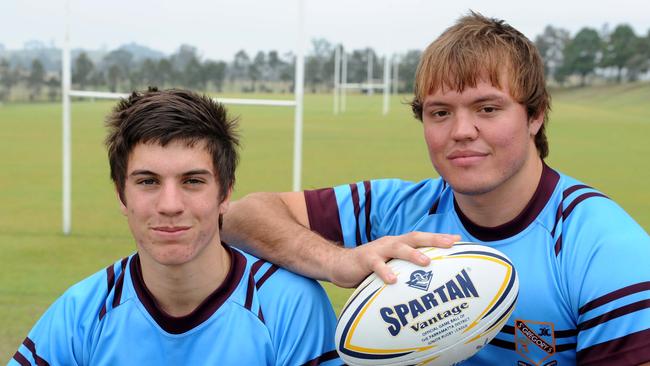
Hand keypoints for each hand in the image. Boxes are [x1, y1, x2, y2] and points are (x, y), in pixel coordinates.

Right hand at [327, 231, 460, 287]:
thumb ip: (404, 269)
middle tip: (450, 244)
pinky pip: (376, 265)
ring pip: (397, 248)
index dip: (438, 238)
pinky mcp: (365, 259)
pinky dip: (385, 272)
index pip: (421, 238)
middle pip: (414, 237)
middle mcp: (390, 243)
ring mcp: (378, 250)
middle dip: (433, 239)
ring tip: (426, 262)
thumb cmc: (368, 268)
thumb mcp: (389, 265)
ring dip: (412, 254)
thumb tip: (427, 282)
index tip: (458, 240)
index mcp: (398, 244)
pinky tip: (392, 280)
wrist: (339, 264)